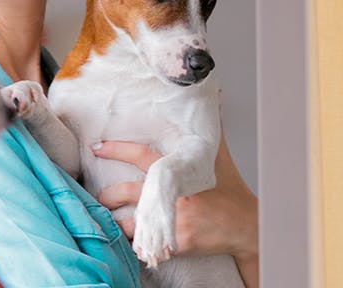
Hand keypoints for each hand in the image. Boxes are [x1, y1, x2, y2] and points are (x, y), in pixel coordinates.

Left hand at [92, 136, 258, 283]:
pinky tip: (127, 245)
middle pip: (127, 191)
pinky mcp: (178, 242)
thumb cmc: (231, 190)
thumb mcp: (221, 157)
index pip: (141, 155)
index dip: (117, 149)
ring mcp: (174, 220)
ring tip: (105, 221)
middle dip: (106, 194)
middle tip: (96, 196)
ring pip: (131, 223)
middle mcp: (173, 195)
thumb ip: (211, 129)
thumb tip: (215, 97)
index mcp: (179, 172)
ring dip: (115, 223)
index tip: (96, 147)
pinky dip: (135, 245)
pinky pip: (146, 244)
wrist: (246, 226)